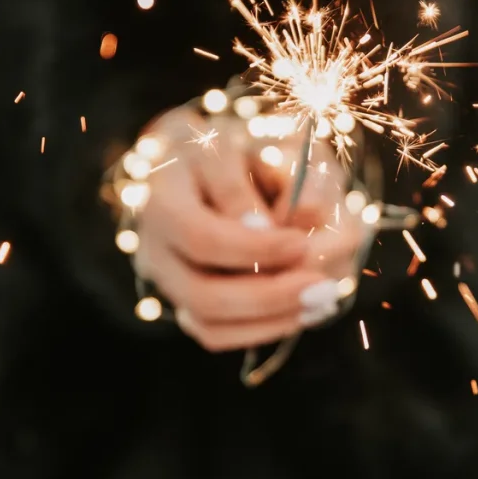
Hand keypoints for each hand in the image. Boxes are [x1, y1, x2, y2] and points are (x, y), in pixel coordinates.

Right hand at [133, 109, 358, 351]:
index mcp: (164, 192)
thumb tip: (301, 220)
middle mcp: (154, 244)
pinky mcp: (186, 302)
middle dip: (269, 296)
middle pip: (202, 296)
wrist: (205, 166)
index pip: (202, 237)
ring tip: (323, 298)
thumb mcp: (264, 144)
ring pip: (210, 324)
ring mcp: (168, 279)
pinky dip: (265, 328)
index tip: (302, 242)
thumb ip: (283, 175)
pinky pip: (218, 334)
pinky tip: (305, 311)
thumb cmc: (239, 148)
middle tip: (324, 287)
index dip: (256, 248)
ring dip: (273, 318)